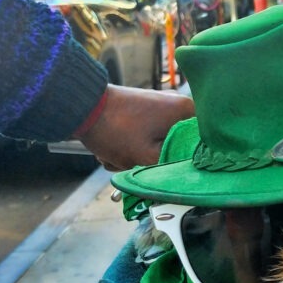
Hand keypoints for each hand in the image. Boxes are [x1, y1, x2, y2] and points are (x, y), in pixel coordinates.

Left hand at [78, 85, 194, 170]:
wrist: (79, 106)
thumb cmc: (115, 130)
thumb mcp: (147, 158)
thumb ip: (173, 169)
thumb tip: (187, 177)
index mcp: (187, 111)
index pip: (203, 144)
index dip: (189, 162)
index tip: (172, 170)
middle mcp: (177, 105)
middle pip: (179, 146)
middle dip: (156, 159)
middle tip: (134, 162)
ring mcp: (158, 106)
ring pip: (159, 144)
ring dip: (138, 156)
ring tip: (118, 155)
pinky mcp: (142, 110)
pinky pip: (145, 136)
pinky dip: (130, 146)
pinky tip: (113, 148)